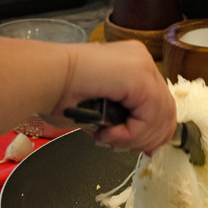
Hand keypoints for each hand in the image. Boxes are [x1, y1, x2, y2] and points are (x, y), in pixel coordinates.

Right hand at [49, 40, 175, 152]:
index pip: (159, 100)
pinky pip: (149, 116)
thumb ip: (122, 119)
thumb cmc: (56, 91)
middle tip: (121, 148)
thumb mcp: (99, 108)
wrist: (42, 78)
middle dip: (148, 137)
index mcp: (131, 62)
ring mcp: (141, 64)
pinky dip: (131, 134)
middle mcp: (140, 58)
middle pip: (165, 108)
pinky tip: (106, 133)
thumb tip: (141, 142)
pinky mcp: (138, 76)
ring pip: (160, 115)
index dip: (155, 130)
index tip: (143, 149)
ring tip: (106, 139)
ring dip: (134, 138)